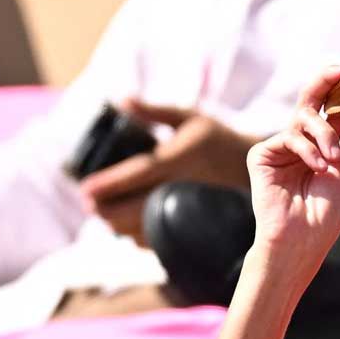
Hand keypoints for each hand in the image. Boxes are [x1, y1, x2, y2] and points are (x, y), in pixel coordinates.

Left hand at [80, 101, 260, 239]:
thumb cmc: (216, 139)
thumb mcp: (189, 118)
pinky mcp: (194, 222)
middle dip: (107, 209)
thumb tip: (121, 102)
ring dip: (121, 225)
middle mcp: (183, 184)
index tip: (84, 189)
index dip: (109, 183)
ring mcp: (189, 206)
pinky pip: (164, 236)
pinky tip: (129, 230)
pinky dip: (142, 237)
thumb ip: (154, 112)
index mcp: (179, 158)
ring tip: (105, 217)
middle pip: (136, 205)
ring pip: (147, 225)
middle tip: (90, 206)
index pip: (138, 173)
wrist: (255, 167)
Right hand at [244, 66, 339, 270]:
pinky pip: (289, 137)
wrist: (302, 240)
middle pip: (311, 99)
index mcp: (324, 145)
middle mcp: (302, 142)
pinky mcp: (263, 155)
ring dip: (324, 135)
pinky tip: (317, 167)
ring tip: (333, 160)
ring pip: (304, 118)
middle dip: (328, 80)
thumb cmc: (326, 213)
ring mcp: (281, 147)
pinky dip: (307, 150)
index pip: (333, 109)